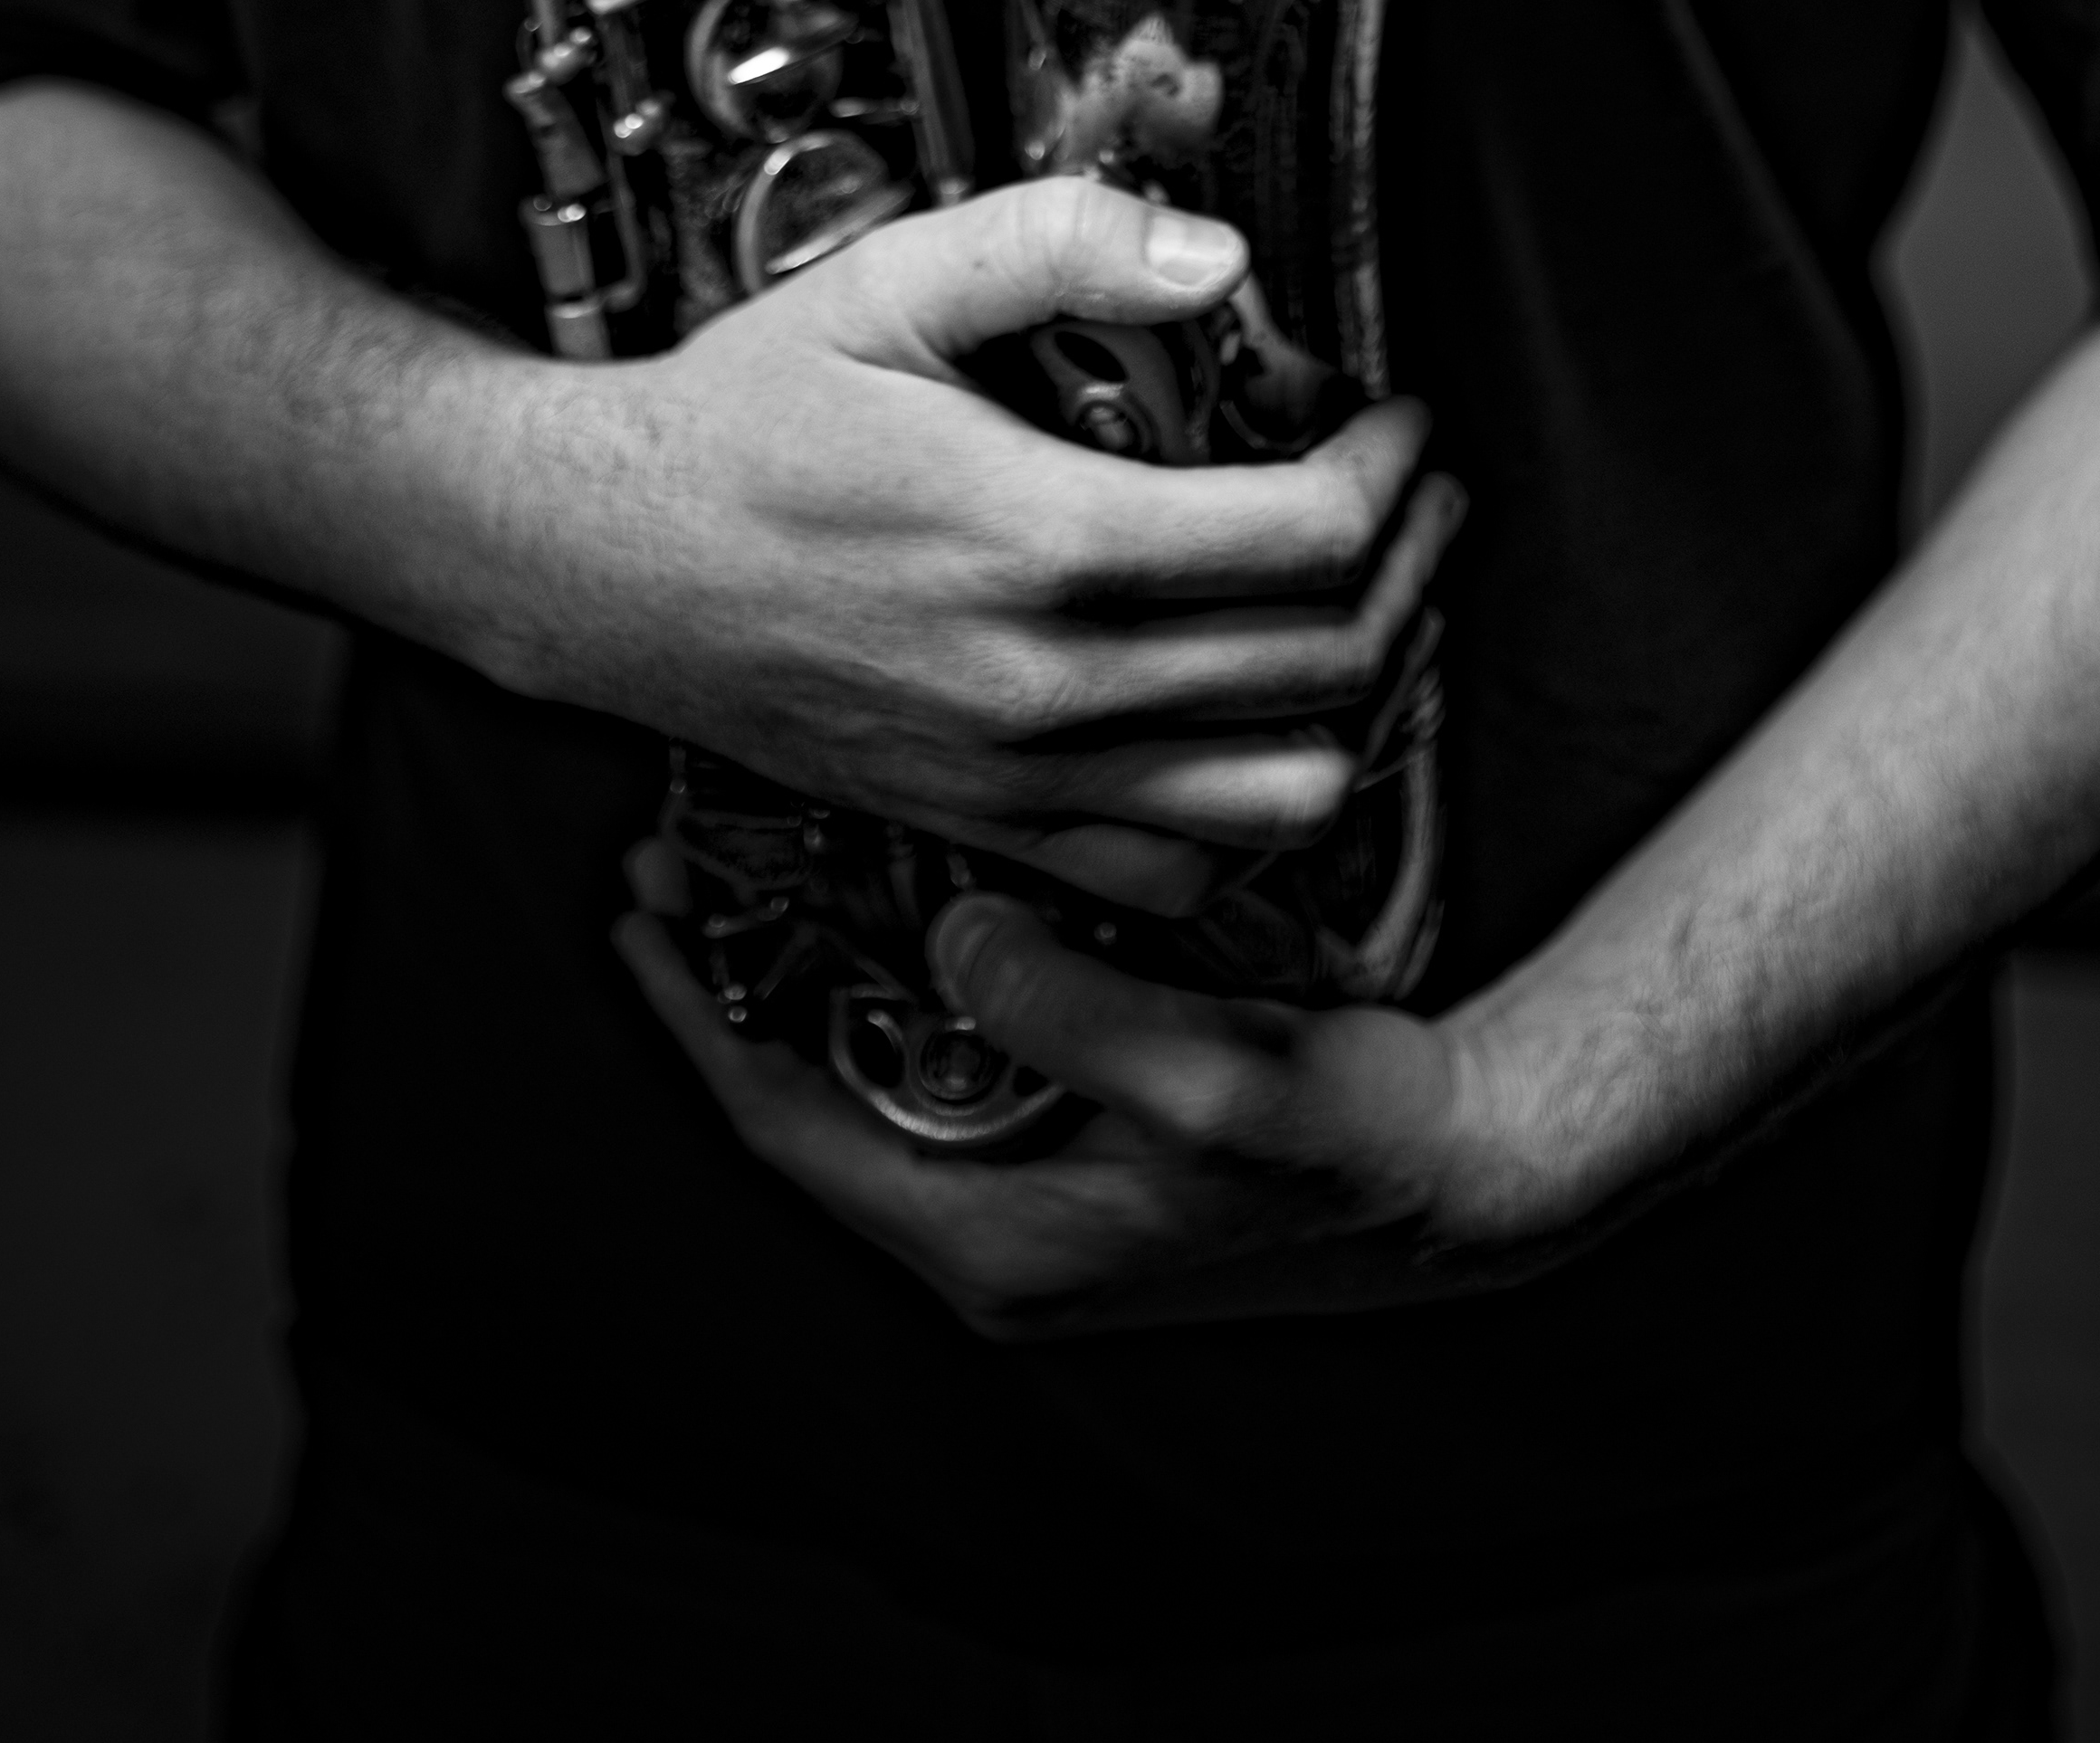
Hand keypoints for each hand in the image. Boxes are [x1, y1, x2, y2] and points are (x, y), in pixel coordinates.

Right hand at [499, 181, 1463, 912]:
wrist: (598, 562)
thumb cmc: (745, 415)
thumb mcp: (888, 281)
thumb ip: (1060, 243)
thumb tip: (1220, 256)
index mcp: (1039, 539)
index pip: (1306, 542)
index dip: (1390, 473)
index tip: (1397, 420)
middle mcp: (1046, 684)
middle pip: (1327, 667)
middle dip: (1409, 566)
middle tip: (1413, 492)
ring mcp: (1019, 779)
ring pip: (1283, 797)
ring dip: (1350, 704)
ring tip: (1350, 607)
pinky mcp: (987, 830)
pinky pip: (1178, 874)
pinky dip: (1242, 814)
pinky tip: (1240, 719)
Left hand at [619, 850, 1537, 1336]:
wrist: (1463, 1176)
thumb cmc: (1349, 1141)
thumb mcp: (1216, 1074)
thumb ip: (1075, 1013)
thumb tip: (954, 934)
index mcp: (992, 1246)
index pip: (786, 1128)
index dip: (700, 1018)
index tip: (636, 913)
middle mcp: (989, 1238)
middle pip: (808, 1102)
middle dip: (735, 980)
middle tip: (670, 857)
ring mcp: (1031, 1199)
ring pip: (870, 1076)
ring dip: (810, 969)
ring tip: (754, 853)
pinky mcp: (1072, 1152)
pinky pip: (943, 1063)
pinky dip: (896, 973)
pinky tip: (890, 885)